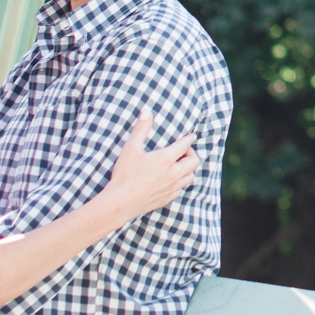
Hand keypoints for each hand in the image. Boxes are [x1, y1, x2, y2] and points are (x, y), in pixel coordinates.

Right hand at [97, 111, 199, 227]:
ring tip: (180, 165)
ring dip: (188, 169)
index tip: (191, 135)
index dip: (189, 138)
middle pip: (194, 162)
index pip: (185, 145)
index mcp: (166, 159)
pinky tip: (172, 181)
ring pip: (190, 177)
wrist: (120, 202)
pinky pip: (181, 190)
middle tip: (183, 151)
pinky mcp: (167, 199)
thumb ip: (141, 129)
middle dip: (191, 154)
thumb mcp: (131, 148)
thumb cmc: (124, 175)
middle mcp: (173, 174)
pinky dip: (180, 183)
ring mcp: (172, 188)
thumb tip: (147, 112)